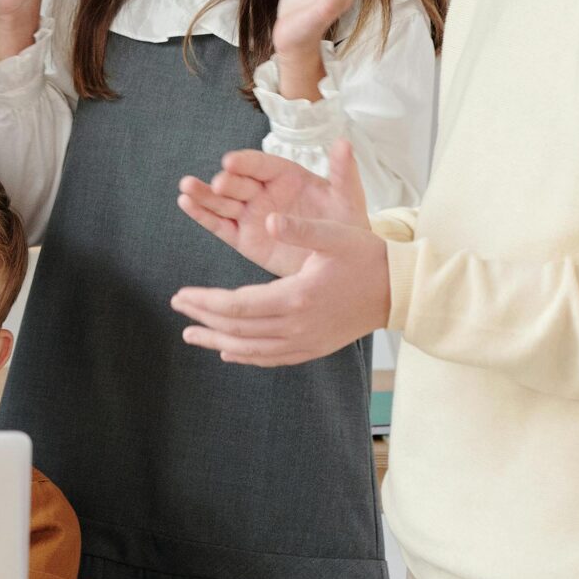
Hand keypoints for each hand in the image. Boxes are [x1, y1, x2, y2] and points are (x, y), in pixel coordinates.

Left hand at [171, 143, 390, 365]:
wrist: (402, 290)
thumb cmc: (368, 257)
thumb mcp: (336, 236)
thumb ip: (301, 229)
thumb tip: (271, 220)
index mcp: (298, 296)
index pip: (238, 305)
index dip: (205, 302)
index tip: (180, 295)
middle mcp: (299, 325)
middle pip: (238, 329)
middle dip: (203, 319)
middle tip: (177, 307)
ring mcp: (307, 341)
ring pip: (251, 348)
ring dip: (218, 341)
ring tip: (191, 334)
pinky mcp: (315, 348)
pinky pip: (273, 358)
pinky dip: (247, 356)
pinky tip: (229, 351)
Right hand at [178, 141, 368, 278]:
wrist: (338, 261)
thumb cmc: (344, 225)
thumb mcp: (348, 198)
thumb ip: (343, 171)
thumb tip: (343, 141)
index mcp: (286, 176)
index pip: (260, 164)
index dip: (245, 162)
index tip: (231, 161)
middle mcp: (263, 191)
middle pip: (238, 183)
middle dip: (225, 182)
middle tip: (219, 184)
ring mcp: (250, 214)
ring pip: (222, 202)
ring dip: (203, 194)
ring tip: (186, 188)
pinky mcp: (242, 238)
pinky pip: (219, 225)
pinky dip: (202, 215)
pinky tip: (186, 203)